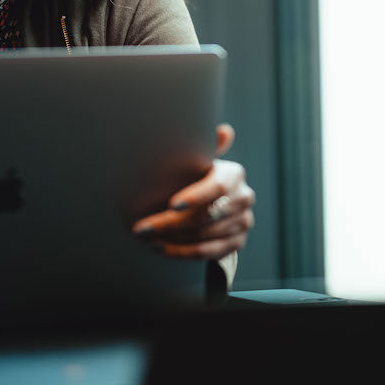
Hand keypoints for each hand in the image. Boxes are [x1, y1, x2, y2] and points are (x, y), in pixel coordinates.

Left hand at [131, 123, 254, 259]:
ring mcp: (243, 222)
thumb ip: (206, 145)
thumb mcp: (198, 158)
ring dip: (171, 239)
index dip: (196, 196)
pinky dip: (181, 252)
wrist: (213, 200)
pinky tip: (160, 248)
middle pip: (206, 216)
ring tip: (145, 237)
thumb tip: (224, 131)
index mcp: (234, 174)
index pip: (218, 187)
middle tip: (141, 228)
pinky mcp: (236, 243)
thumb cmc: (197, 174)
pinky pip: (207, 253)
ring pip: (203, 236)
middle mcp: (243, 198)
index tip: (172, 204)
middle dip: (169, 223)